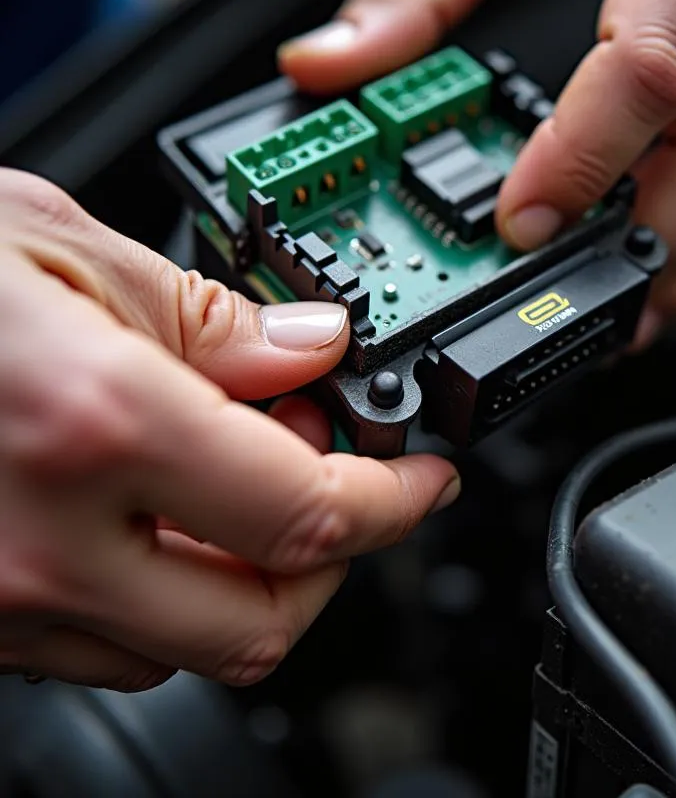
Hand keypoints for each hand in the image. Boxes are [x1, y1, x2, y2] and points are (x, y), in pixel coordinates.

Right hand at [0, 171, 458, 690]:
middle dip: (327, 557)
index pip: (308, 513)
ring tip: (238, 479)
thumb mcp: (60, 248)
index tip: (420, 478)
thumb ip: (206, 316)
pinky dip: (159, 589)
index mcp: (90, 428)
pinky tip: (151, 513)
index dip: (392, 501)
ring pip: (182, 644)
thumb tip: (311, 350)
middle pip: (262, 619)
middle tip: (339, 476)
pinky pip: (98, 643)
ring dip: (243, 572)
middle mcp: (38, 544)